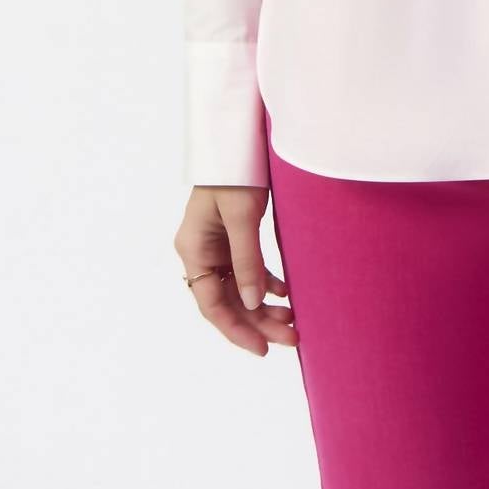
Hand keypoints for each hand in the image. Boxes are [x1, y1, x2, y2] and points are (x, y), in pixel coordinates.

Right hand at [173, 186, 298, 354]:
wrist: (236, 138)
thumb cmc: (235, 172)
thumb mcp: (241, 216)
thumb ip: (247, 260)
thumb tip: (254, 304)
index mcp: (194, 250)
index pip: (212, 304)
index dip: (237, 330)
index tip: (263, 350)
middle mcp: (201, 252)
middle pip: (229, 300)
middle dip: (258, 322)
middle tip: (292, 339)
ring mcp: (216, 246)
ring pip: (240, 289)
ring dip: (264, 306)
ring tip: (294, 322)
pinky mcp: (233, 237)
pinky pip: (247, 270)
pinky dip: (266, 283)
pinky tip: (285, 293)